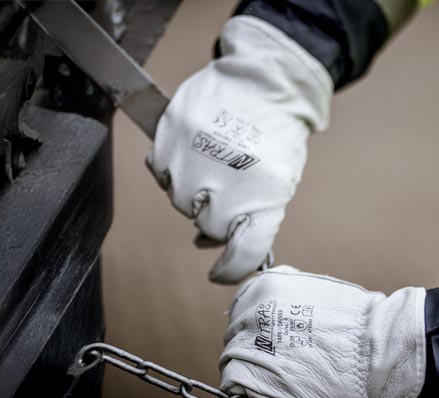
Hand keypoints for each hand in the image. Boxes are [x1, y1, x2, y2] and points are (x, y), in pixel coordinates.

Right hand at [147, 16, 331, 283]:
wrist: (264, 82)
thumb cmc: (275, 137)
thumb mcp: (278, 183)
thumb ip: (250, 219)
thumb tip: (207, 244)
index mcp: (265, 199)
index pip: (243, 254)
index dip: (230, 271)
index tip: (219, 274)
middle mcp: (225, 185)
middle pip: (206, 227)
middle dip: (216, 214)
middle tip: (229, 187)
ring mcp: (194, 162)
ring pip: (179, 201)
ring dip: (193, 190)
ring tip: (215, 161)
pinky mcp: (171, 138)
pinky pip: (160, 172)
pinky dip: (174, 167)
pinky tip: (195, 150)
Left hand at [219, 266, 425, 397]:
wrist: (372, 346)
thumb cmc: (359, 324)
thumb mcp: (319, 292)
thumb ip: (293, 300)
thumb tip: (285, 315)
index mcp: (268, 283)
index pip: (243, 306)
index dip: (256, 327)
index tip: (271, 341)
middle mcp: (251, 306)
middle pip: (236, 333)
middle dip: (254, 349)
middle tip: (281, 364)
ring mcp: (247, 337)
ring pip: (232, 359)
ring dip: (251, 373)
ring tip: (280, 382)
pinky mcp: (247, 369)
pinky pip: (232, 385)